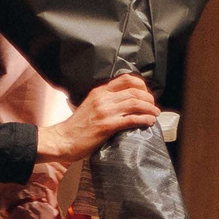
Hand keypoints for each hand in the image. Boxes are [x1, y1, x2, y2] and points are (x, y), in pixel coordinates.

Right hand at [36, 74, 158, 165]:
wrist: (63, 139)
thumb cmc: (77, 126)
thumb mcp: (90, 104)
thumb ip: (105, 100)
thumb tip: (124, 102)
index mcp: (99, 91)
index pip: (126, 79)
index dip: (141, 85)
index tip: (147, 93)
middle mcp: (103, 98)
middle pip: (134, 91)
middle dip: (148, 98)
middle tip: (153, 105)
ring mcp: (105, 111)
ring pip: (135, 104)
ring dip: (149, 108)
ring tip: (155, 113)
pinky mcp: (107, 126)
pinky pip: (131, 119)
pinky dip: (144, 119)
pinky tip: (149, 122)